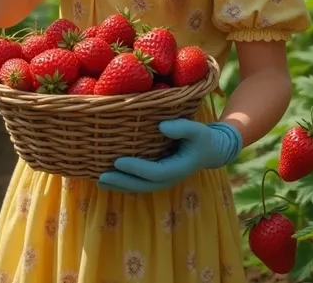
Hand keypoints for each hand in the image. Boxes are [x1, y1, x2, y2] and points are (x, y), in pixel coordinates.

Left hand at [98, 120, 242, 192]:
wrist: (212, 149)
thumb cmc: (203, 137)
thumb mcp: (197, 130)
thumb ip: (181, 128)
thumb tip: (161, 126)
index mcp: (177, 168)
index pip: (153, 172)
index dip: (135, 168)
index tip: (118, 161)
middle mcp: (169, 178)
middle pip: (142, 185)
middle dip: (121, 182)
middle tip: (101, 177)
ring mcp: (163, 179)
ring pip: (139, 187)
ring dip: (120, 185)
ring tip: (100, 180)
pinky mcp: (158, 176)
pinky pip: (140, 182)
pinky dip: (125, 181)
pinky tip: (111, 177)